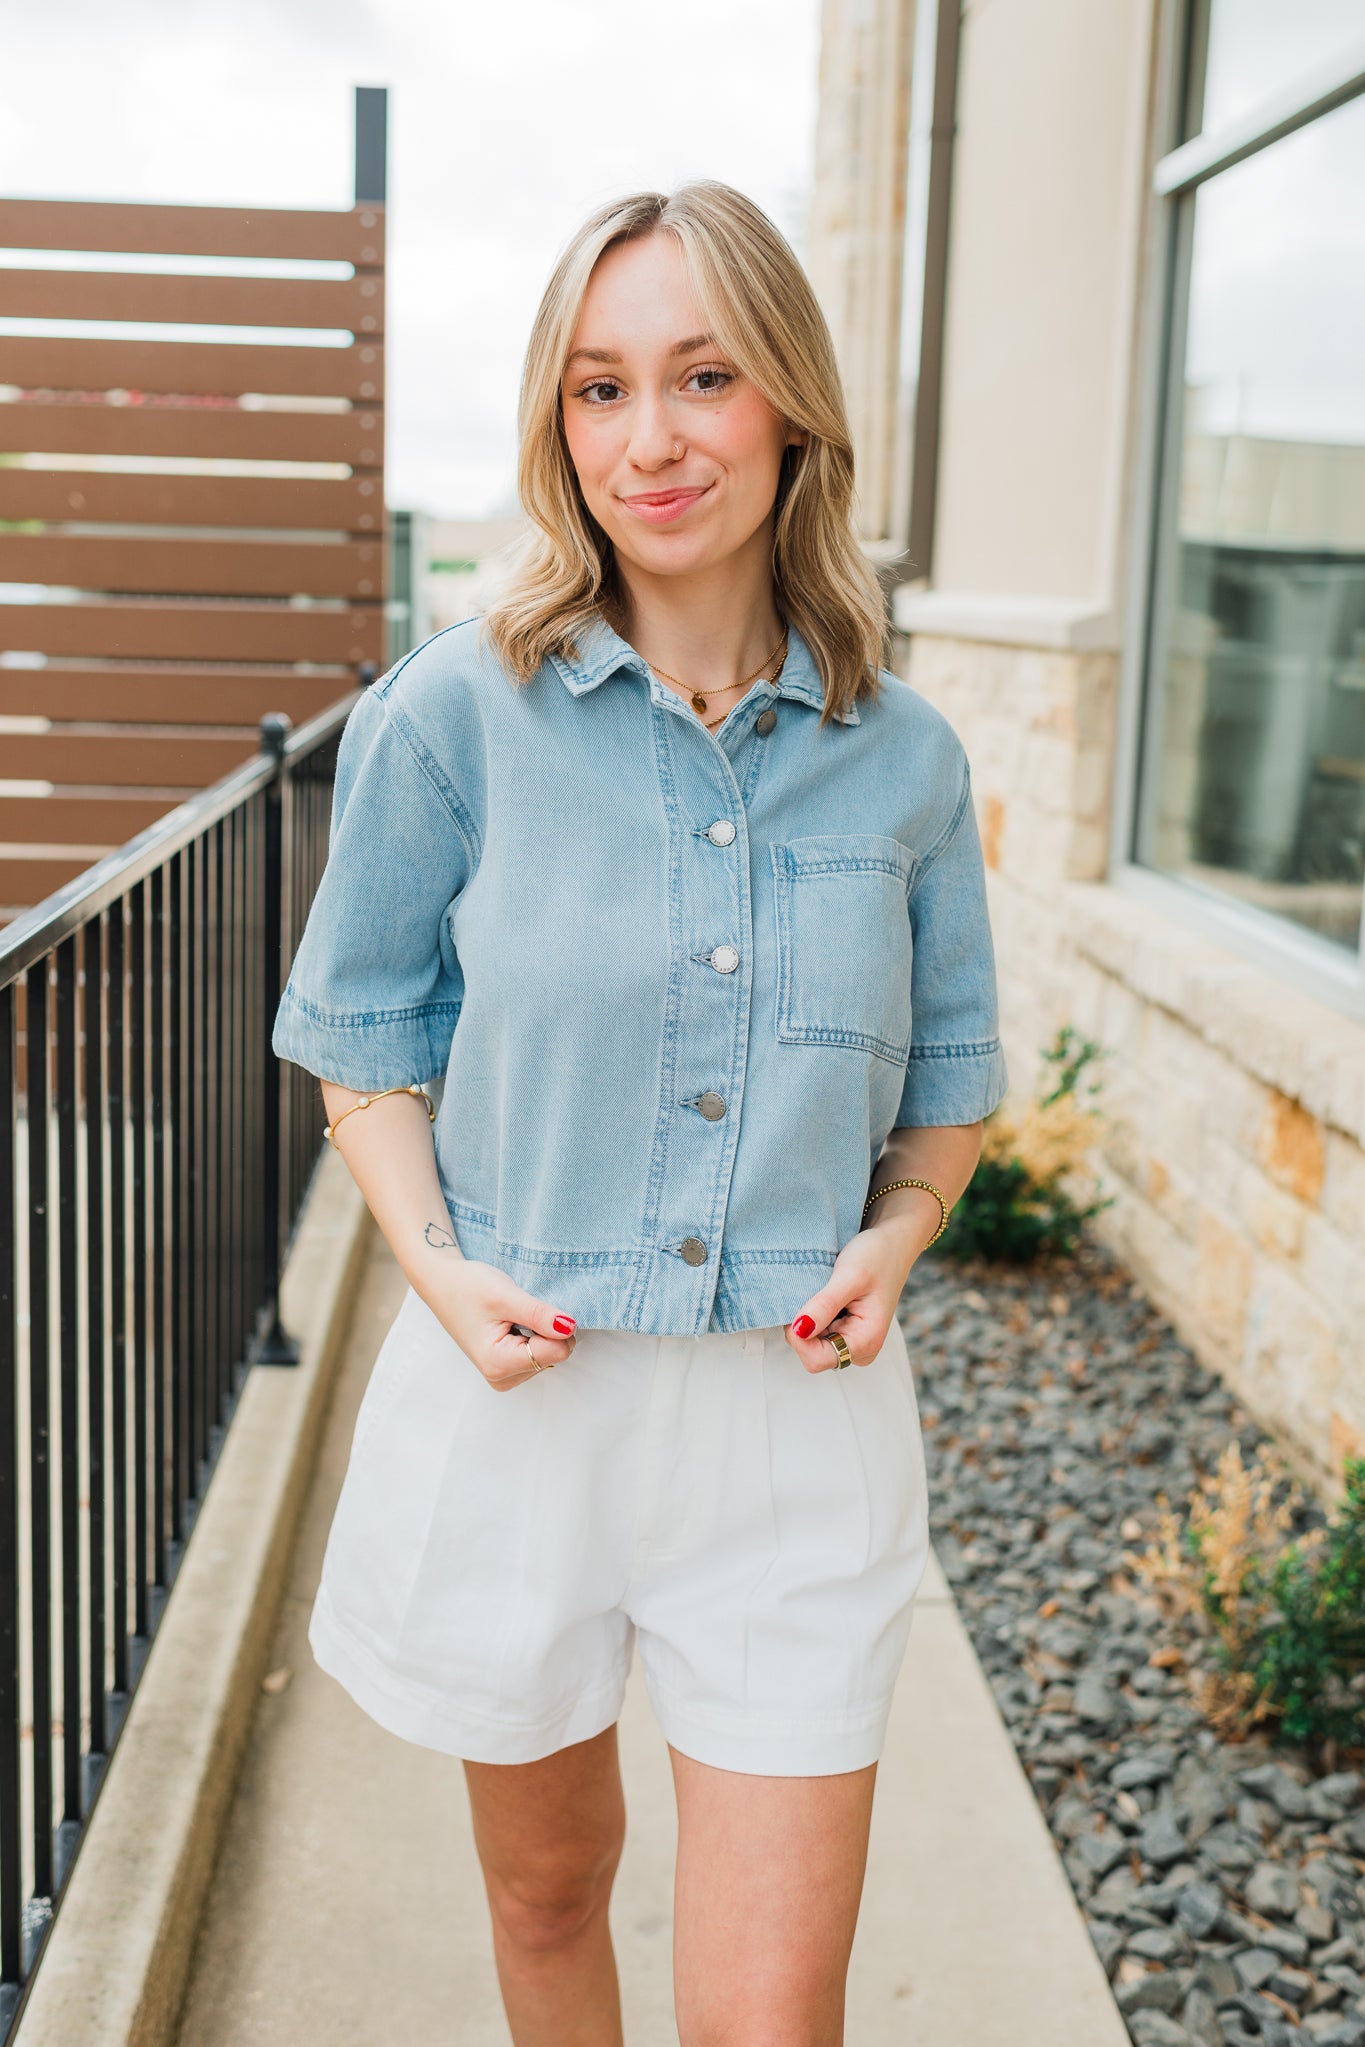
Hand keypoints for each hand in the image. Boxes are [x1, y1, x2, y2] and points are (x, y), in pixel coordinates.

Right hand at [423, 1258, 577, 1390]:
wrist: (443, 1283)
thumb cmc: (468, 1287)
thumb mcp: (506, 1296)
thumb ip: (540, 1315)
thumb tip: (570, 1328)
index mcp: (499, 1364)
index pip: (558, 1352)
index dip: (554, 1325)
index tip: (532, 1308)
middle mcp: (502, 1378)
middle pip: (556, 1356)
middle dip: (546, 1330)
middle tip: (518, 1312)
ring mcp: (504, 1376)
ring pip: (550, 1355)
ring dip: (538, 1332)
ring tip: (510, 1317)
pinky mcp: (506, 1369)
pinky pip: (539, 1354)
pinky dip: (533, 1336)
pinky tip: (511, 1324)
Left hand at [783, 1229, 908, 1373]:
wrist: (891, 1245)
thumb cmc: (877, 1257)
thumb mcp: (849, 1276)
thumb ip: (825, 1305)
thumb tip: (799, 1330)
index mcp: (866, 1343)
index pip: (815, 1359)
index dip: (800, 1336)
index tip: (801, 1304)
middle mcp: (860, 1350)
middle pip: (810, 1353)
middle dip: (803, 1325)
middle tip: (816, 1293)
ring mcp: (852, 1343)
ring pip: (810, 1343)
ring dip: (807, 1317)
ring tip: (824, 1292)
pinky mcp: (844, 1333)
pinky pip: (815, 1333)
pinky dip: (811, 1314)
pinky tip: (823, 1295)